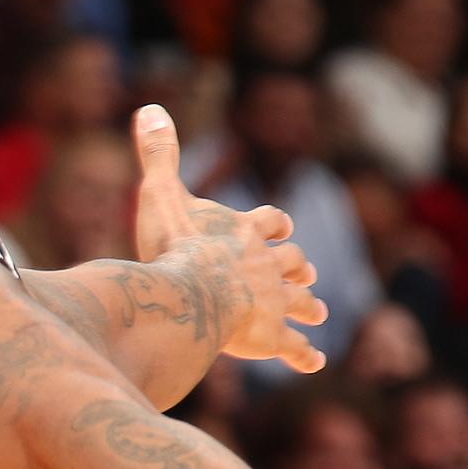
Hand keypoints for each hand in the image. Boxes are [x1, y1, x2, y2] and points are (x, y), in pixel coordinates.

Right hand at [131, 106, 326, 373]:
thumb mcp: (162, 193)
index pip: (267, 221)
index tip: (281, 225)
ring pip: (298, 300)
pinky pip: (293, 347)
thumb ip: (157, 154)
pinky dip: (304, 354)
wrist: (196, 293)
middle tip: (306, 270)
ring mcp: (272, 301)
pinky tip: (314, 361)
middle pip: (290, 260)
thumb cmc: (176, 247)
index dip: (272, 224)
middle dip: (296, 265)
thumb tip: (149, 107)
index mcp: (243, 231)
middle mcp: (266, 264)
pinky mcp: (270, 336)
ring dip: (307, 303)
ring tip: (318, 310)